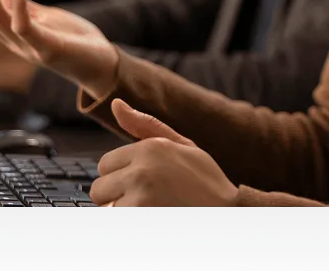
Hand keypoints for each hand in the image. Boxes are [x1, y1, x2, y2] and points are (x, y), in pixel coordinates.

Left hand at [89, 100, 237, 207]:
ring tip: (151, 209)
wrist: (229, 214)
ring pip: (106, 208)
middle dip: (117, 195)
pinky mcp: (139, 218)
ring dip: (122, 211)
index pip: (106, 164)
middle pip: (99, 187)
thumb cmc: (206, 181)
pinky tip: (152, 219)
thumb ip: (146, 125)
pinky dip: (129, 224)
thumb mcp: (182, 146)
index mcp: (150, 148)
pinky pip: (116, 221)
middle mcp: (141, 170)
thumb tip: (115, 104)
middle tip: (148, 199)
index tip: (146, 183)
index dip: (122, 176)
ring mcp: (139, 197)